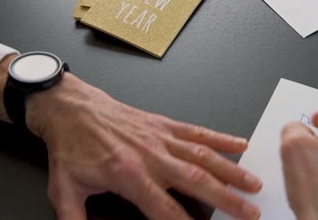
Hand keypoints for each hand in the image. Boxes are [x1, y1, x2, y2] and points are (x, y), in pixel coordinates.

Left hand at [25, 74, 261, 219]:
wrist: (73, 108)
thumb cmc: (72, 146)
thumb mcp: (64, 188)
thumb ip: (74, 219)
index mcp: (129, 175)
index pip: (166, 210)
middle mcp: (152, 157)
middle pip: (197, 182)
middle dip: (226, 200)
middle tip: (250, 212)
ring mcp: (162, 138)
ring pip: (203, 156)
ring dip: (231, 171)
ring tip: (253, 183)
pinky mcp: (165, 124)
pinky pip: (198, 132)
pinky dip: (221, 139)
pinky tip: (239, 144)